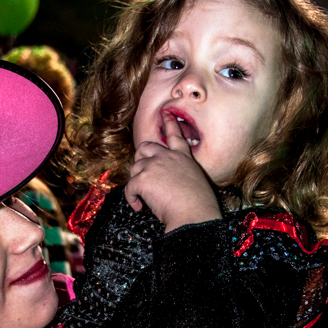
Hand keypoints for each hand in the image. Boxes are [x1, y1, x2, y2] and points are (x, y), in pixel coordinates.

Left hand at [124, 112, 220, 229]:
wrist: (194, 214)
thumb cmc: (198, 204)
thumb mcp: (194, 181)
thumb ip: (180, 175)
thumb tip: (167, 182)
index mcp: (183, 157)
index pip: (175, 136)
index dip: (169, 124)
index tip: (166, 113)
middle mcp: (167, 157)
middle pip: (145, 147)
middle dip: (140, 157)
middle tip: (141, 173)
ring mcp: (153, 166)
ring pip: (135, 168)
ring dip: (136, 182)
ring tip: (143, 197)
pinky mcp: (142, 179)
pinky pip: (129, 188)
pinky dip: (132, 199)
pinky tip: (139, 207)